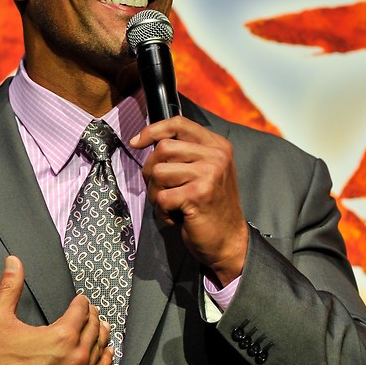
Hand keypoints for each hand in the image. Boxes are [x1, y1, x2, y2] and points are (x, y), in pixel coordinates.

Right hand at [0, 256, 112, 364]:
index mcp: (62, 335)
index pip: (81, 311)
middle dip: (92, 316)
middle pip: (94, 328)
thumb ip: (9, 288)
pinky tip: (105, 353)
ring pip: (101, 349)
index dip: (81, 302)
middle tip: (90, 310)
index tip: (80, 299)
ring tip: (100, 326)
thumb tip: (13, 261)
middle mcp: (78, 356)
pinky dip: (104, 359)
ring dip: (101, 335)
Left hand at [131, 117, 247, 285]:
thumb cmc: (210, 208)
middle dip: (151, 171)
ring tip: (172, 205)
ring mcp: (209, 173)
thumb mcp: (204, 172)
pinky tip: (176, 217)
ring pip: (158, 172)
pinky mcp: (199, 194)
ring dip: (156, 194)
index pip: (178, 123)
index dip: (153, 130)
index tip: (137, 142)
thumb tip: (144, 140)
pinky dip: (162, 212)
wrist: (229, 241)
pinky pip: (161, 197)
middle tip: (162, 190)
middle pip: (163, 148)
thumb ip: (184, 154)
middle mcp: (216, 156)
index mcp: (217, 146)